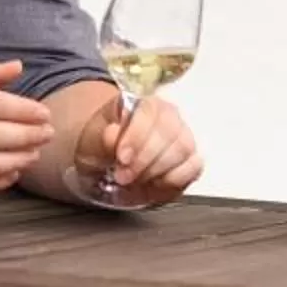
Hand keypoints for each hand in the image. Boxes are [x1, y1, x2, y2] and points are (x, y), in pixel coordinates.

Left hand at [72, 91, 203, 205]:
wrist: (108, 164)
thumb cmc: (102, 146)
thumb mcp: (92, 141)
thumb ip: (102, 137)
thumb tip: (112, 134)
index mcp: (143, 103)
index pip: (149, 111)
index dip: (137, 136)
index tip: (121, 158)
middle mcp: (169, 115)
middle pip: (169, 131)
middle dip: (144, 159)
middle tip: (123, 176)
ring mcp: (183, 136)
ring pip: (183, 149)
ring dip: (156, 171)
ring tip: (135, 180)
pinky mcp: (192, 160)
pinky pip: (194, 167)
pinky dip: (174, 180)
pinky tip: (155, 183)